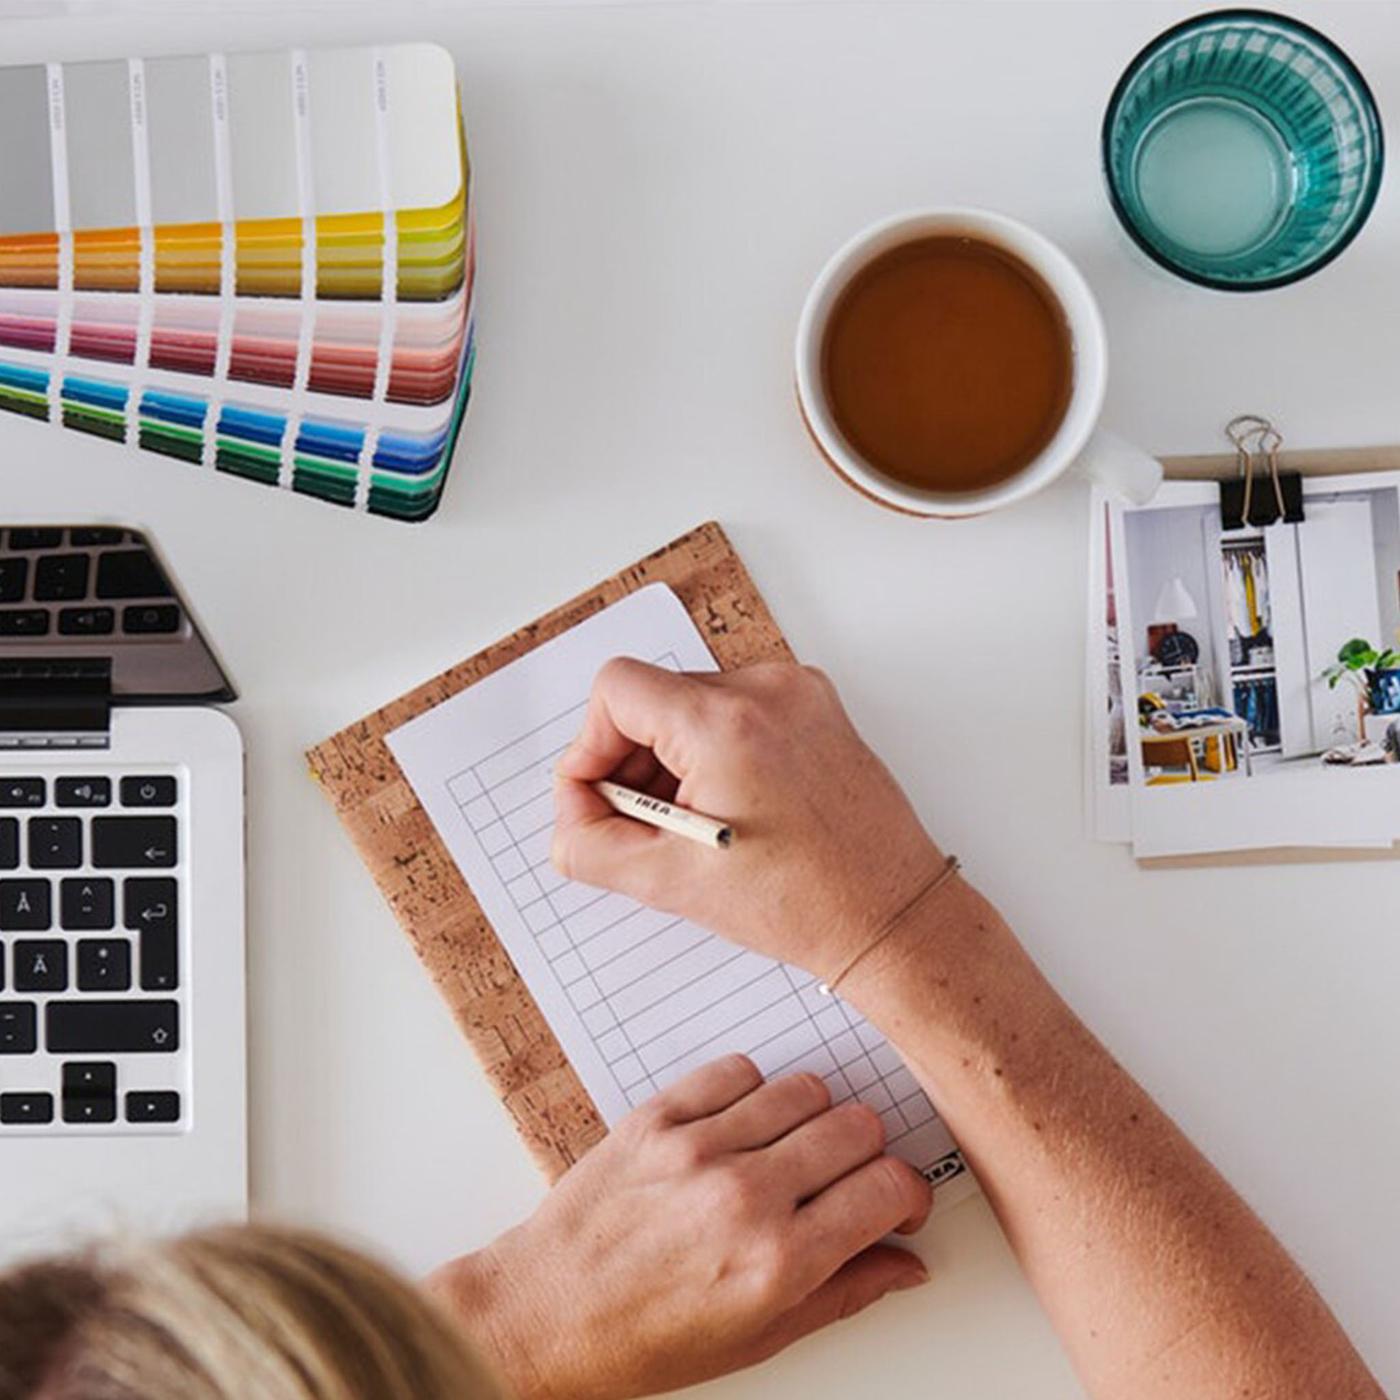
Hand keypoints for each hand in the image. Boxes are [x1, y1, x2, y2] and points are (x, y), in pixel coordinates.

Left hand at [430, 1055, 930, 1399]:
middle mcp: (745, 1195)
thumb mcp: (758, 1337)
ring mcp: (698, 1148)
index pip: (888, 1187)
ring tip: (792, 1150)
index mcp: (777, 1261)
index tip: (896, 1201)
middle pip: (857, 1127)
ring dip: (814, 1118)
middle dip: (868, 1154)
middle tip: (847, 1178)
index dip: (908, 1193)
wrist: (545, 1314)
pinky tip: (741, 1126)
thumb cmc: (642, 1340)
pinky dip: (752, 1092)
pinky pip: (737, 1071)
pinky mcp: (658, 1117)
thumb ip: (844, 1293)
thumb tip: (905, 1265)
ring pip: (805, 1090)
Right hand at [552, 660, 943, 981]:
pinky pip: (736, 712)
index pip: (616, 689)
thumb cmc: (805, 904)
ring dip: (673, 760)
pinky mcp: (816, 709)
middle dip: (633, 761)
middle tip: (644, 827)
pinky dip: (715, 753)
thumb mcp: (672, 884)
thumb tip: (569, 818)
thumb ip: (590, 845)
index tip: (602, 796)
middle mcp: (767, 691)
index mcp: (727, 722)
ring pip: (692, 705)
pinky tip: (727, 810)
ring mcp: (798, 695)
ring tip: (692, 826)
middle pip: (654, 697)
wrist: (892, 916)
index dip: (592, 746)